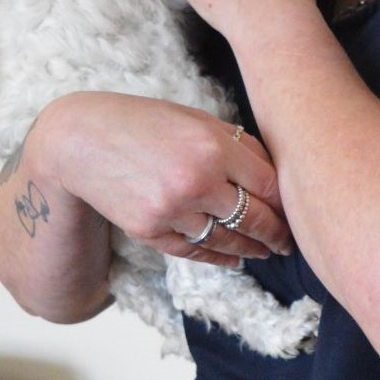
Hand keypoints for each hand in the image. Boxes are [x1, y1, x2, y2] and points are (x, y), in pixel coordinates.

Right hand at [40, 92, 292, 265]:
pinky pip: (194, 251)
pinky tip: (234, 259)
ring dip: (251, 249)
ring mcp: (172, 209)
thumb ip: (235, 144)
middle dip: (277, 233)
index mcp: (214, 146)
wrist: (80, 142)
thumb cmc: (144, 122)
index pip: (268, 183)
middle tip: (290, 243)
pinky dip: (218, 258)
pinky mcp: (150, 231)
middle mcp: (197, 181)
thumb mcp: (196, 120)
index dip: (287, 201)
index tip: (298, 209)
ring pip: (226, 239)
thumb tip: (273, 173)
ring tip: (267, 251)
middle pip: (254, 217)